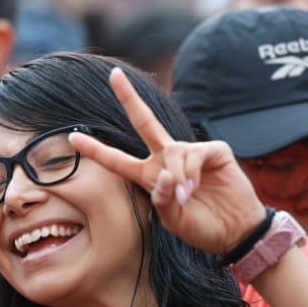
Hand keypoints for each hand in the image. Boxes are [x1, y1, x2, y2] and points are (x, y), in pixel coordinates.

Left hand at [70, 68, 267, 256]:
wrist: (236, 231)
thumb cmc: (202, 227)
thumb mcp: (173, 221)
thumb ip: (162, 200)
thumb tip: (164, 175)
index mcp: (151, 176)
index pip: (118, 160)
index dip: (96, 150)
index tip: (72, 138)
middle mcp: (167, 158)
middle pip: (143, 122)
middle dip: (129, 98)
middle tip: (114, 75)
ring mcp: (191, 152)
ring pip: (172, 151)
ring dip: (176, 176)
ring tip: (186, 195)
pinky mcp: (214, 150)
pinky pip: (194, 153)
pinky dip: (191, 171)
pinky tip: (196, 186)